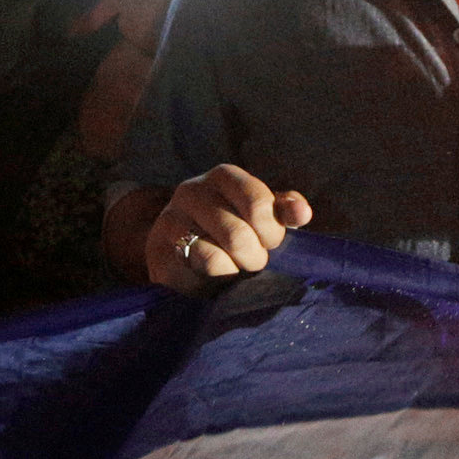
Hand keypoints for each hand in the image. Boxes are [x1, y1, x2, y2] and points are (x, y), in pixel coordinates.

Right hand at [147, 163, 309, 290]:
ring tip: (232, 270)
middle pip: (237, 235)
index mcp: (223, 176)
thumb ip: (283, 211)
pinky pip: (191, 276)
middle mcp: (192, 191)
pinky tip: (209, 278)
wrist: (184, 251)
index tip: (271, 243)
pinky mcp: (156, 253)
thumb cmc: (233, 228)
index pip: (258, 202)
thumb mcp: (262, 216)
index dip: (271, 232)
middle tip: (253, 262)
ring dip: (233, 273)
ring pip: (214, 258)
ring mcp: (169, 221)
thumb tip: (302, 212)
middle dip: (254, 258)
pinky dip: (210, 282)